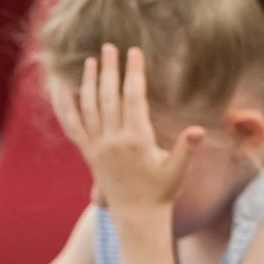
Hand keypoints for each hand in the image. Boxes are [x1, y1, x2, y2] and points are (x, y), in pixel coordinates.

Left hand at [51, 44, 203, 216]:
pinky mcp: (88, 153)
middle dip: (110, 69)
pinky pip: (73, 125)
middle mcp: (113, 140)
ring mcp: (97, 147)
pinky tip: (64, 89)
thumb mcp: (178, 170)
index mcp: (137, 140)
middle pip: (108, 96)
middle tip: (109, 46)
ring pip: (89, 107)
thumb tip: (198, 131)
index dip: (134, 73)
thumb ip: (187, 148)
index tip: (134, 52)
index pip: (133, 98)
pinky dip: (67, 105)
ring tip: (92, 61)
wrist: (136, 217)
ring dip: (90, 82)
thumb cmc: (162, 192)